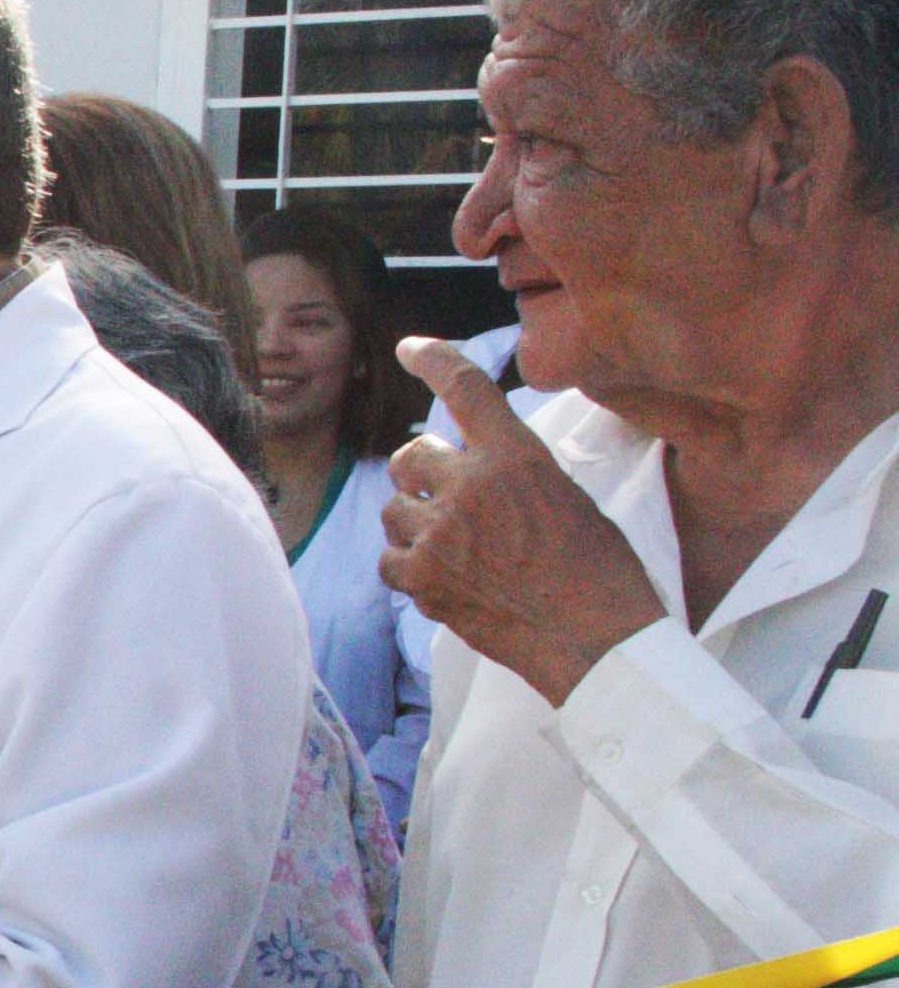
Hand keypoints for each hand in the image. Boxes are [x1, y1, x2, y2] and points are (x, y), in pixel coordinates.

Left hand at [380, 340, 662, 704]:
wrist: (595, 638)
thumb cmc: (598, 569)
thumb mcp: (567, 495)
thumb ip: (513, 471)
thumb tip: (472, 464)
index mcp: (516, 456)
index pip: (465, 389)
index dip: (433, 360)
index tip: (409, 349)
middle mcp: (471, 485)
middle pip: (410, 457)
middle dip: (422, 475)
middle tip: (448, 500)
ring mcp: (441, 532)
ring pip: (393, 509)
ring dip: (415, 524)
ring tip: (458, 550)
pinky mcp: (422, 577)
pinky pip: (388, 558)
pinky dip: (408, 567)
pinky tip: (444, 579)